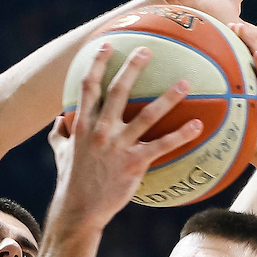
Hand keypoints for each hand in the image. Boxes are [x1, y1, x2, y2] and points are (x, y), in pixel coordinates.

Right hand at [48, 45, 202, 229]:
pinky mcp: (135, 163)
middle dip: (132, 67)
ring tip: (184, 83)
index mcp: (83, 125)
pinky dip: (182, 134)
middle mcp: (101, 130)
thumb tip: (59, 119)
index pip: (88, 87)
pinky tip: (198, 125)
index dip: (97, 64)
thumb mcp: (60, 154)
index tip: (107, 45)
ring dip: (168, 97)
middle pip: (119, 91)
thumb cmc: (71, 181)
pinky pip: (163, 145)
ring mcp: (119, 146)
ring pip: (148, 114)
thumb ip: (58, 134)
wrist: (79, 210)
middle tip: (147, 50)